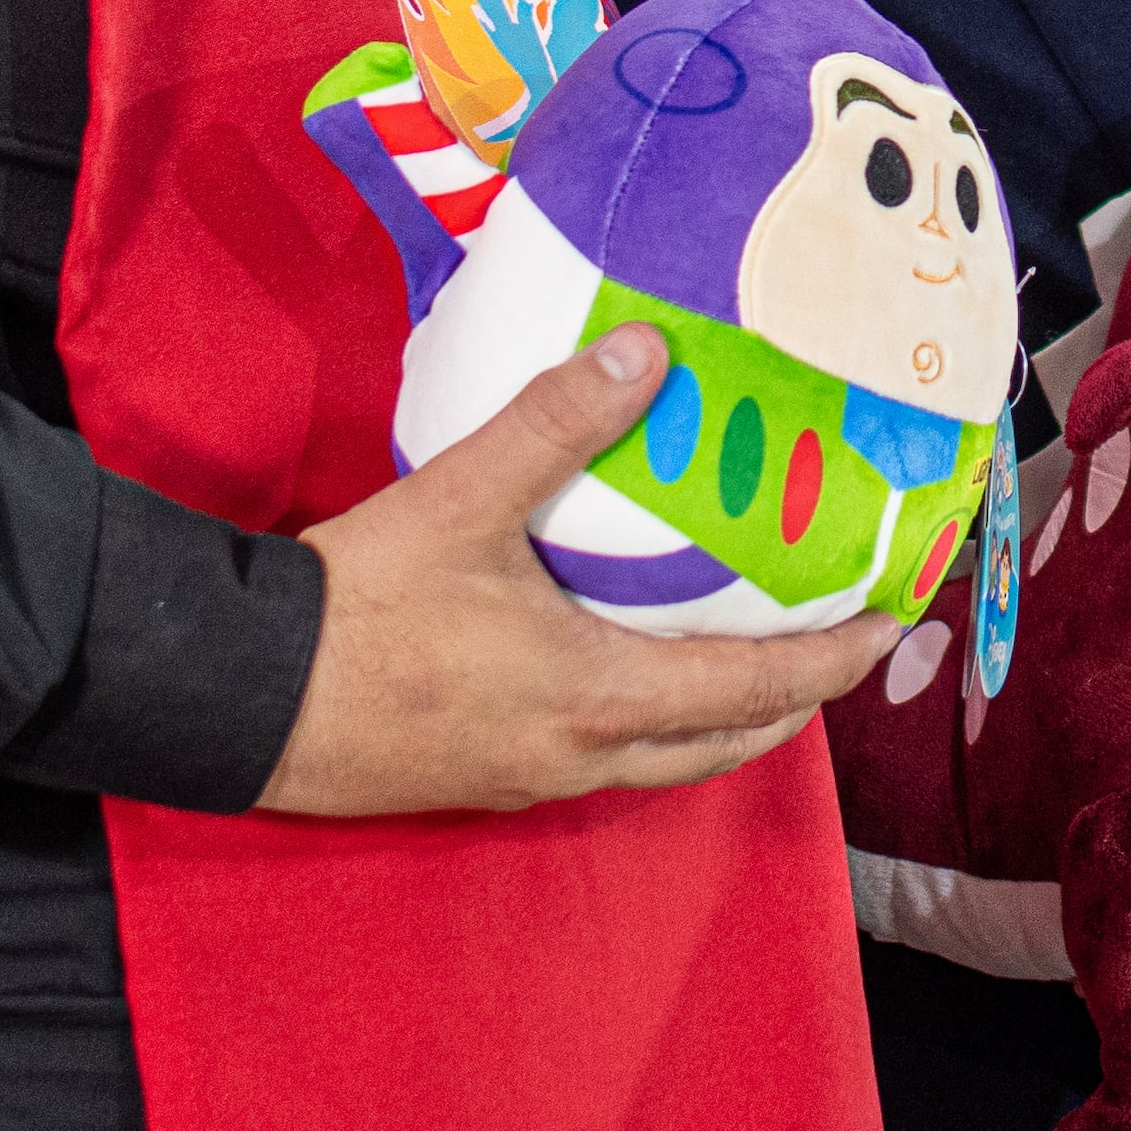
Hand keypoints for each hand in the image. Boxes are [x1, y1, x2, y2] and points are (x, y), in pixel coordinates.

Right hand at [252, 327, 894, 817]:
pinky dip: (654, 721)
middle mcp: (584, 753)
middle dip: (796, 700)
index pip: (757, 687)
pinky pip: (605, 759)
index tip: (892, 621)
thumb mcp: (461, 500)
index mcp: (601, 695)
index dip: (834, 659)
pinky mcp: (488, 779)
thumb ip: (554, 423)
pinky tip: (634, 668)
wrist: (239, 698)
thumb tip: (646, 351)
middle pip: (728, 743)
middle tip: (840, 642)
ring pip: (667, 760)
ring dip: (725, 716)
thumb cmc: (357, 609)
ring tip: (756, 653)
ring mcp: (535, 777)